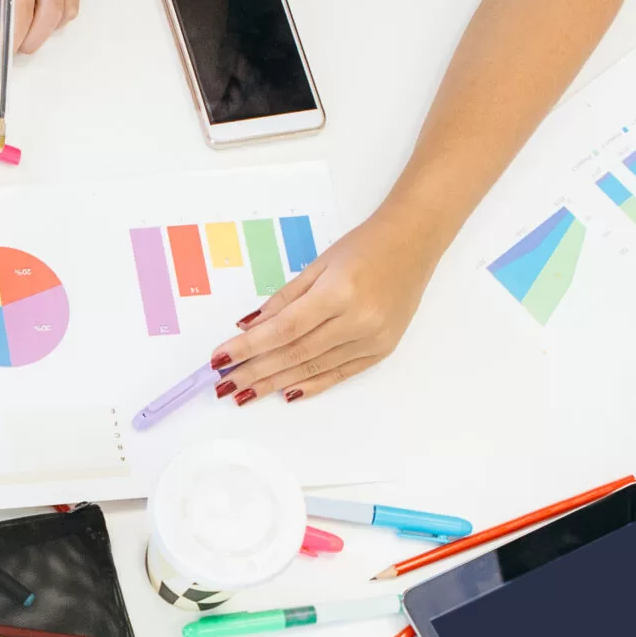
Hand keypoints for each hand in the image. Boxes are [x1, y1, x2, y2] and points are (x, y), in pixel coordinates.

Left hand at [209, 211, 444, 402]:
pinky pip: (340, 374)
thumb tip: (249, 328)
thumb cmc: (364, 247)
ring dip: (276, 383)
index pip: (283, 330)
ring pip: (314, 368)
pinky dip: (311, 384)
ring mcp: (373, 339)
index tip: (221, 358)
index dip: (249, 348)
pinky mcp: (382, 350)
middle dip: (256, 371)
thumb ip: (284, 300)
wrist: (413, 243)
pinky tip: (286, 392)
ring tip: (246, 393)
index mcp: (338, 293)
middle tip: (226, 383)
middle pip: (295, 354)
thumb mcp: (318, 264)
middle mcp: (358, 321)